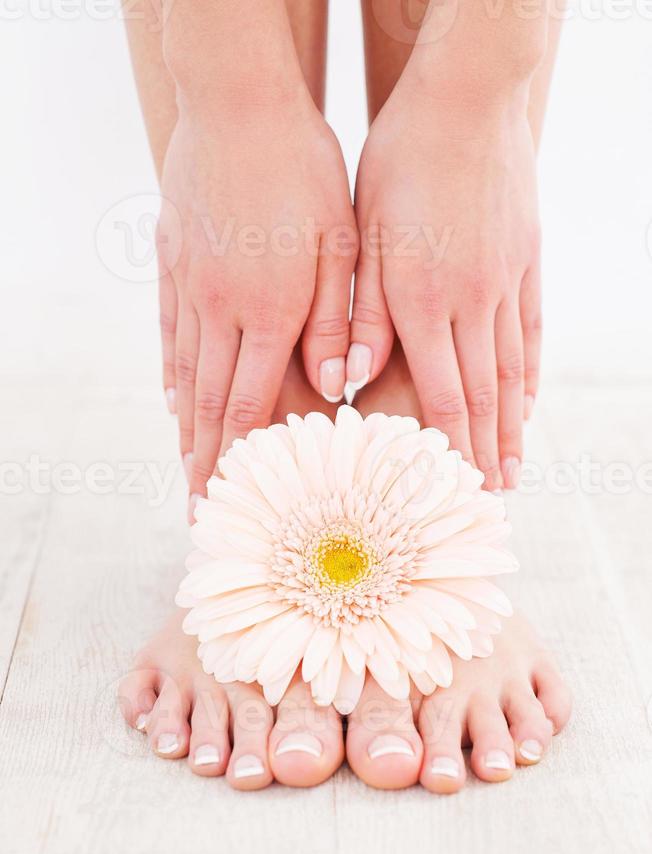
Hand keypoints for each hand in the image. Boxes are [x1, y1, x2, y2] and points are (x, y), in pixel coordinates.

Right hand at [158, 88, 357, 518]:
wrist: (237, 107)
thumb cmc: (303, 173)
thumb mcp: (339, 245)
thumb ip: (336, 320)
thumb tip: (340, 388)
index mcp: (268, 311)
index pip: (250, 403)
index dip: (242, 457)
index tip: (233, 497)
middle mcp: (221, 310)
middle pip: (209, 401)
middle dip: (206, 459)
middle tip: (199, 504)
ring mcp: (190, 289)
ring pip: (186, 374)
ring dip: (186, 428)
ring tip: (185, 466)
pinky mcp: (174, 265)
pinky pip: (170, 333)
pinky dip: (172, 374)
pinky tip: (171, 399)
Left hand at [348, 77, 541, 489]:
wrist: (465, 103)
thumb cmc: (398, 167)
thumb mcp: (362, 238)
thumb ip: (358, 315)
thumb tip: (343, 382)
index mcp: (421, 299)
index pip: (441, 394)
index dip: (448, 447)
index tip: (452, 488)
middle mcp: (469, 301)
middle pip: (483, 395)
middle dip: (483, 452)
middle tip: (488, 497)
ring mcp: (504, 284)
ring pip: (510, 371)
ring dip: (511, 428)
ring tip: (513, 468)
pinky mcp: (525, 263)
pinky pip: (529, 332)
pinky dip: (529, 376)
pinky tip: (527, 405)